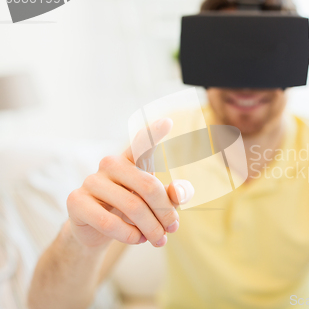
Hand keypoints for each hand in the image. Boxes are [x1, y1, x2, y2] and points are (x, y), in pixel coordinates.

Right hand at [66, 118, 193, 248]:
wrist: (96, 231)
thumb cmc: (130, 211)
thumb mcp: (155, 204)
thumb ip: (172, 197)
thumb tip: (178, 193)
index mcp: (131, 160)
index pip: (142, 144)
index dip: (154, 133)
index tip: (168, 122)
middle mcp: (110, 164)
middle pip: (148, 186)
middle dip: (165, 212)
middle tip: (173, 229)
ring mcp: (91, 181)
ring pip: (131, 207)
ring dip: (151, 228)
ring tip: (159, 239)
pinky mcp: (76, 201)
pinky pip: (109, 222)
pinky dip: (129, 235)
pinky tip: (137, 239)